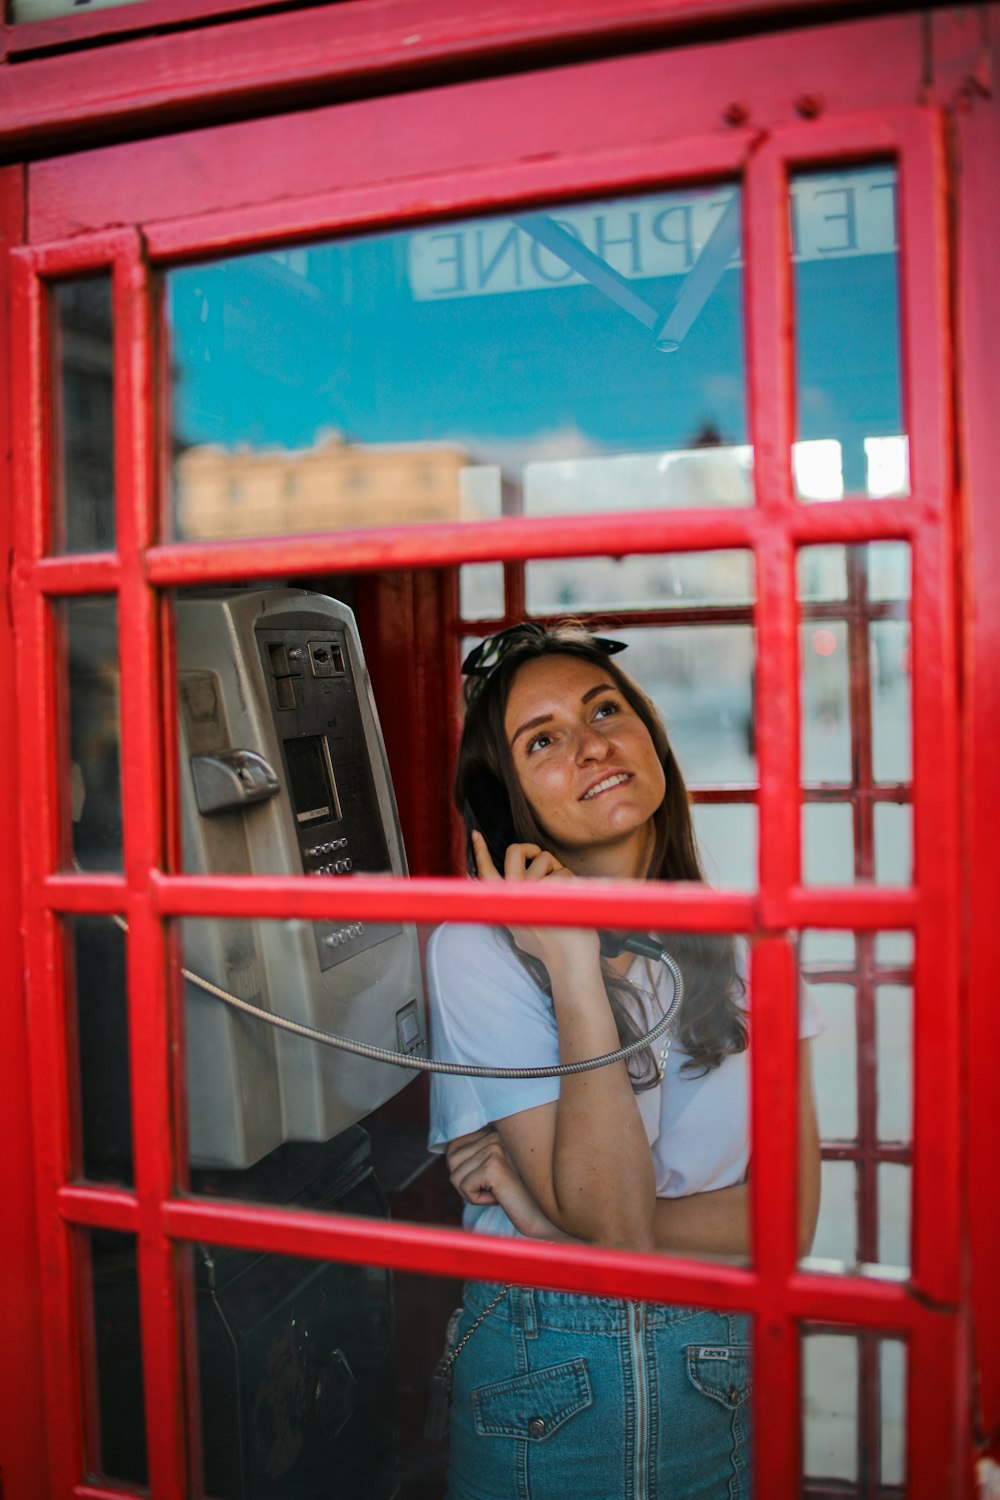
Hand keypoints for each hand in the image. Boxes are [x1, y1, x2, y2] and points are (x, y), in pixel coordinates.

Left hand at [445, 1126, 571, 1240]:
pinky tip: (500, 1198)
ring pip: (455, 1174)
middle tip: (494, 1189)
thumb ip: (477, 1155)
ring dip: (472, 1192)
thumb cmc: (522, 1197)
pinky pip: (464, 1187)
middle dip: (466, 1182)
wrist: (548, 1218)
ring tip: (498, 1193)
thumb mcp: (497, 1170)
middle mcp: (496, 1134)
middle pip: (451, 1159)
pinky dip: (477, 1200)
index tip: (487, 1181)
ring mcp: (495, 1147)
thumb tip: (449, 1152)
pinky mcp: (494, 1166)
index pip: (454, 1145)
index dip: (462, 1169)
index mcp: (497, 1130)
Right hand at [470, 829, 599, 971]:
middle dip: (530, 849)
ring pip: (545, 858)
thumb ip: (517, 908)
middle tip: (541, 859)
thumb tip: (522, 886)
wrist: (570, 965)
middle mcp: (512, 895)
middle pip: (514, 851)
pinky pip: (565, 870)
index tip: (476, 834)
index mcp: (503, 906)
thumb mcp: (522, 929)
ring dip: (558, 871)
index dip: (479, 852)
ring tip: (563, 897)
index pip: (485, 873)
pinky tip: (574, 904)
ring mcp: (532, 889)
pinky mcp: (553, 886)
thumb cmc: (551, 948)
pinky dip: (574, 882)